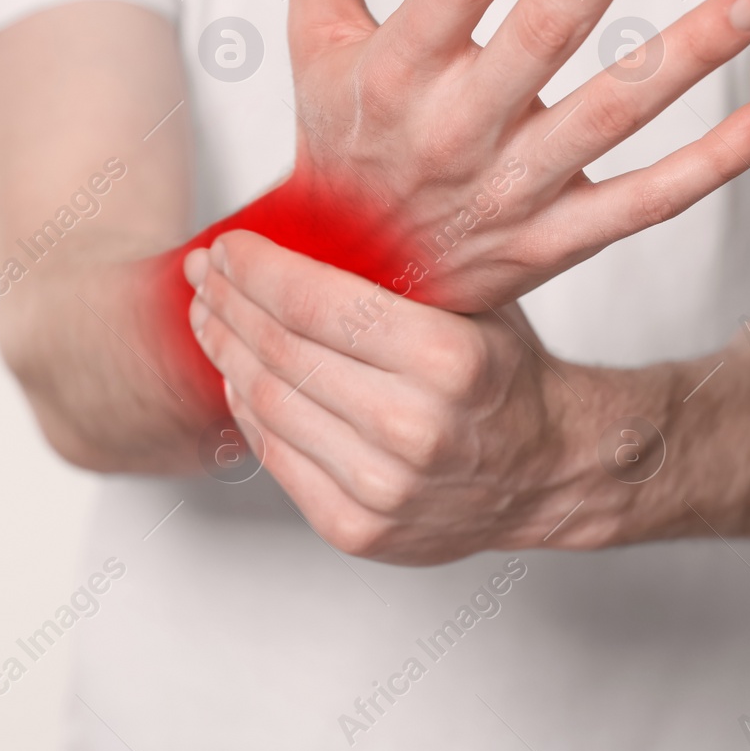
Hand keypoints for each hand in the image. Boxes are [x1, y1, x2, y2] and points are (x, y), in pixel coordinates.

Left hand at [183, 230, 598, 564]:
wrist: (545, 471)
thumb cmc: (502, 375)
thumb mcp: (472, 302)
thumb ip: (399, 270)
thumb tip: (298, 221)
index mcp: (449, 360)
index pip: (314, 302)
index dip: (256, 268)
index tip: (228, 245)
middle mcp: (415, 428)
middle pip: (280, 351)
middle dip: (228, 302)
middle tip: (204, 273)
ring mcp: (383, 488)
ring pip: (266, 404)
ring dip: (225, 351)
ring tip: (209, 316)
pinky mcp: (358, 529)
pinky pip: (275, 456)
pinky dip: (246, 408)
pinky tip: (238, 373)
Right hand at [260, 0, 749, 312]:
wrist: (347, 288)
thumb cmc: (341, 142)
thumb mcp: (314, 44)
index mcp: (393, 73)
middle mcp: (453, 131)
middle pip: (542, 35)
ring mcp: (509, 192)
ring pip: (609, 117)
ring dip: (688, 57)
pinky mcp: (553, 243)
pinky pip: (641, 206)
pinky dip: (708, 169)